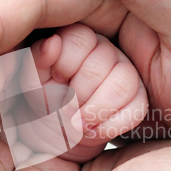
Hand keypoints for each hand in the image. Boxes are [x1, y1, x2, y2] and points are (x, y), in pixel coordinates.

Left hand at [25, 23, 147, 162]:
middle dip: (79, 93)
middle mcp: (106, 51)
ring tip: (78, 124)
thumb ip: (37, 62)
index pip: (80, 39)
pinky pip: (137, 107)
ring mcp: (126, 73)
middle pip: (102, 63)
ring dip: (96, 110)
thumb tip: (52, 43)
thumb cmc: (45, 102)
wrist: (57, 132)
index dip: (65, 65)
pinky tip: (92, 132)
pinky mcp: (138, 98)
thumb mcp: (32, 84)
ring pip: (123, 84)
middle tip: (65, 109)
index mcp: (79, 40)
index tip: (55, 81)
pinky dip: (111, 125)